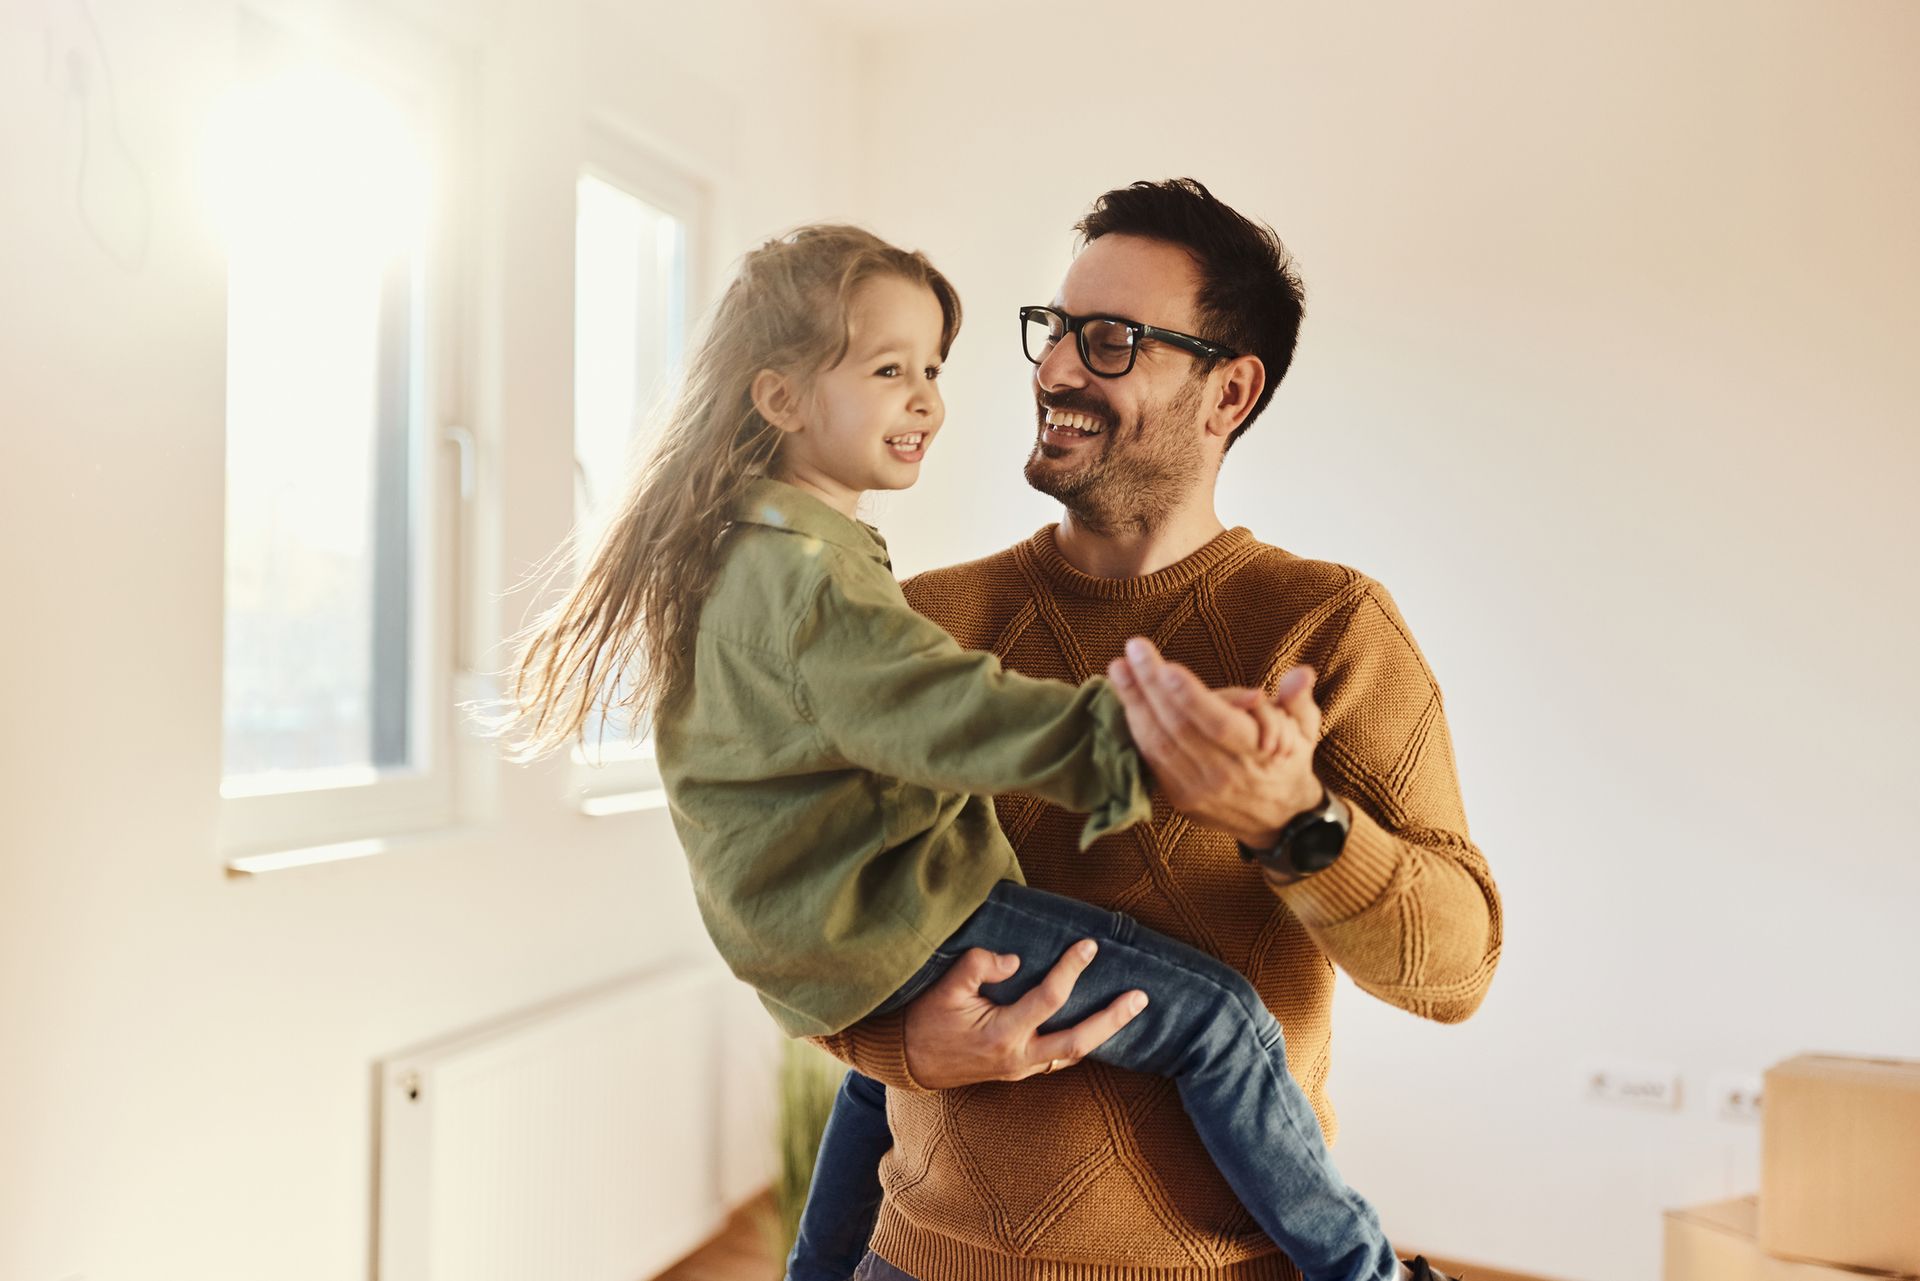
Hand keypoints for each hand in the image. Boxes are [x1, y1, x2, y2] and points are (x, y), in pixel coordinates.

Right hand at [901, 942, 1148, 1088]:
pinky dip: (1081, 1043)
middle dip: (1112, 1019)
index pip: (1048, 998)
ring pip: (1073, 1054)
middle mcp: (1018, 1057)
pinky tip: (1097, 1028)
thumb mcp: (945, 987)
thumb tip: (1016, 959)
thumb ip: (979, 965)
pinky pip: (1059, 1058)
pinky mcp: (1020, 1071)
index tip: (1090, 945)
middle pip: (1078, 1041)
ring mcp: (1021, 1069)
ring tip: (1129, 1010)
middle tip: (1140, 997)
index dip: (1071, 969)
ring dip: (1104, 1033)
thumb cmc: (926, 1019)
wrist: (910, 1061)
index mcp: (1002, 1034)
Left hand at [1106, 637, 1324, 846]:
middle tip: (1134, 649)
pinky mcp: (1178, 797)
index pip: (1219, 724)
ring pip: (1158, 743)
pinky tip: (1125, 698)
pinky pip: (1152, 758)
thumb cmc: (1287, 761)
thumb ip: (1299, 700)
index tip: (1167, 669)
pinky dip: (1136, 727)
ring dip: (1134, 703)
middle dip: (1151, 686)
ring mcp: (1197, 789)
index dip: (1190, 697)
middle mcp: (1224, 775)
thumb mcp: (1304, 730)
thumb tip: (1301, 674)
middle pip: (1179, 728)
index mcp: (1258, 754)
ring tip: (1118, 668)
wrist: (1278, 820)